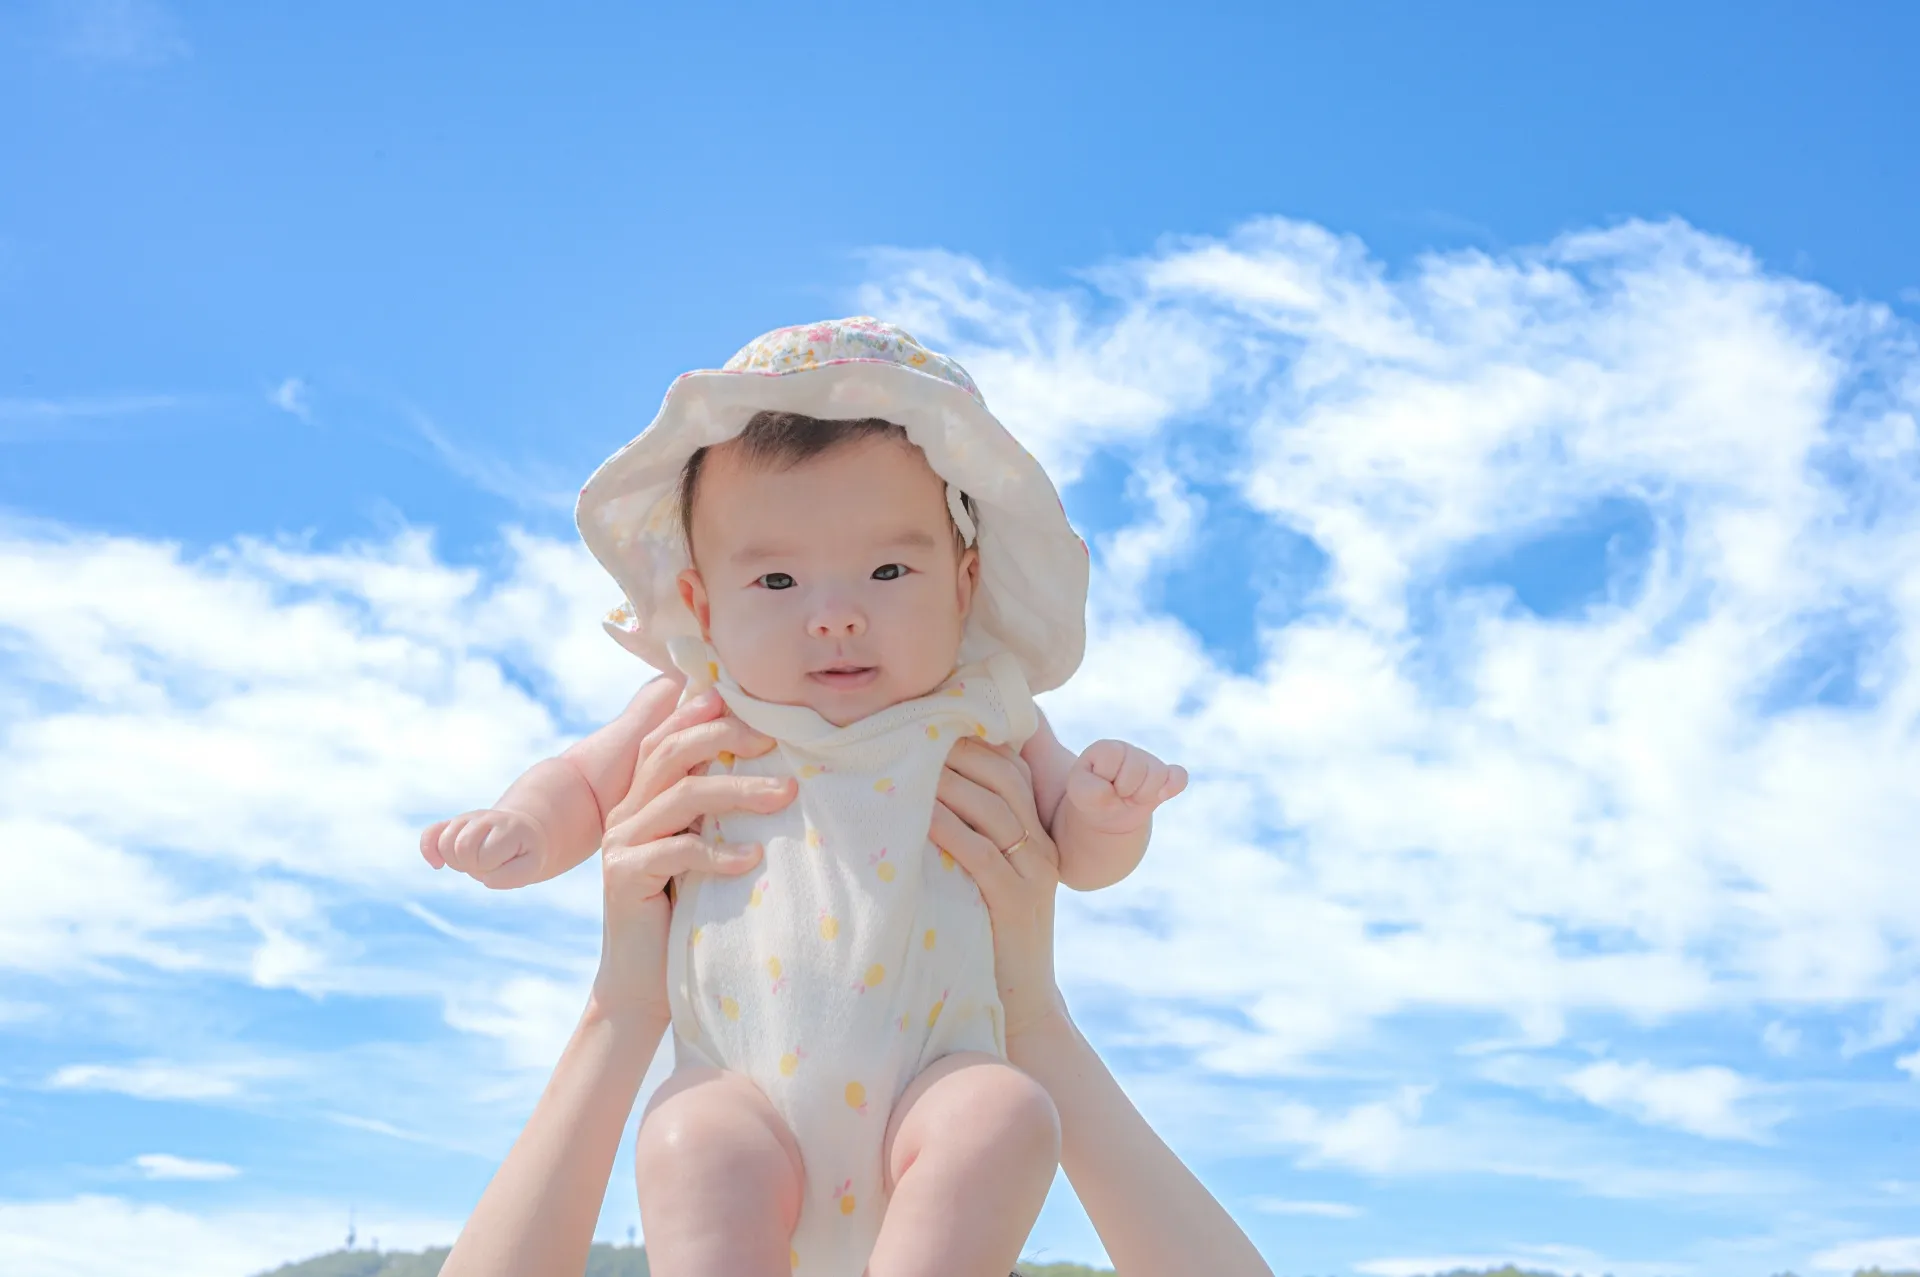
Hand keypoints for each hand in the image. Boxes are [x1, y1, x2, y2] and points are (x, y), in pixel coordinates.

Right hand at [421, 808, 550, 889]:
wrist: (521, 831)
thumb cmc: (524, 853)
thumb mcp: (531, 867)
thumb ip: (511, 877)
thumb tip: (485, 878)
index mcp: (509, 827)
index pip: (485, 856)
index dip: (492, 869)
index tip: (506, 863)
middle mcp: (486, 817)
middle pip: (461, 848)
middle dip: (472, 865)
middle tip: (488, 864)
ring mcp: (468, 818)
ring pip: (445, 844)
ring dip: (456, 861)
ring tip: (474, 861)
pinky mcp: (453, 823)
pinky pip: (430, 834)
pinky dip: (428, 851)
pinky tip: (437, 865)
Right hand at [593, 689, 796, 1024]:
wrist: (645, 982)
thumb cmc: (686, 914)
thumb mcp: (702, 851)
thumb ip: (714, 813)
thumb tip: (777, 773)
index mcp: (642, 799)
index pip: (664, 740)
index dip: (698, 714)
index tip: (745, 704)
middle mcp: (626, 813)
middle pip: (672, 755)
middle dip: (724, 738)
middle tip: (775, 741)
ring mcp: (621, 844)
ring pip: (681, 798)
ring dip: (738, 791)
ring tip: (786, 795)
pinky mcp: (623, 878)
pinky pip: (676, 852)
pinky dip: (718, 852)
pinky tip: (753, 858)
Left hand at [930, 737, 1066, 1040]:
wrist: (1019, 1001)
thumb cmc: (985, 934)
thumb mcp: (983, 875)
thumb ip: (966, 835)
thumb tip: (914, 791)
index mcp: (1034, 831)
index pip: (1009, 767)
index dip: (970, 740)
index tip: (924, 723)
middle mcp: (1040, 844)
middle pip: (1000, 776)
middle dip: (954, 750)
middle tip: (907, 734)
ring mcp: (1033, 872)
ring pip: (991, 806)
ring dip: (946, 780)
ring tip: (903, 764)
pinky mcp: (1015, 901)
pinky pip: (980, 850)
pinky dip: (948, 826)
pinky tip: (918, 813)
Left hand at [1064, 739, 1187, 833]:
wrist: (1104, 815)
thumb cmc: (1090, 797)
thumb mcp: (1078, 794)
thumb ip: (1088, 789)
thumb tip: (1113, 792)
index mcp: (1107, 748)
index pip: (1112, 758)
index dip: (1104, 779)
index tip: (1098, 785)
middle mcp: (1130, 751)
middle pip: (1137, 769)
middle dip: (1124, 789)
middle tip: (1116, 794)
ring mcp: (1150, 763)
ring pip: (1158, 776)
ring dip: (1142, 796)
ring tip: (1130, 797)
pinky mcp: (1166, 778)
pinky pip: (1179, 778)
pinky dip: (1172, 787)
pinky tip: (1160, 796)